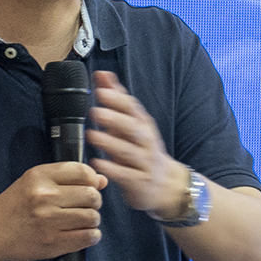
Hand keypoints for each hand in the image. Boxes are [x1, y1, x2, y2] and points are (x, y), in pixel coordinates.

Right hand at [0, 161, 105, 260]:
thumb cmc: (14, 206)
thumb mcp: (34, 182)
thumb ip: (67, 178)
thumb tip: (102, 180)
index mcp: (40, 176)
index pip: (83, 172)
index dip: (92, 179)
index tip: (90, 186)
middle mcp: (45, 196)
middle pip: (92, 195)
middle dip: (94, 201)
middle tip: (85, 206)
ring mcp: (49, 221)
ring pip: (93, 217)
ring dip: (92, 220)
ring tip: (82, 221)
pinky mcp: (53, 243)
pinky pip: (88, 237)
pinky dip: (92, 236)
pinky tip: (84, 234)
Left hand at [86, 70, 187, 215]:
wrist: (167, 185)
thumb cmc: (144, 149)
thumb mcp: (134, 123)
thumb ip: (117, 99)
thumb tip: (102, 74)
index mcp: (144, 125)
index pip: (133, 109)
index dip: (117, 99)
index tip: (101, 90)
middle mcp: (146, 142)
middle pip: (133, 128)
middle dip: (115, 119)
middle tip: (95, 111)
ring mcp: (144, 163)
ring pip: (128, 151)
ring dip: (110, 142)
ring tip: (92, 135)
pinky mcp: (140, 182)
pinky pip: (126, 176)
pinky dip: (112, 169)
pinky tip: (98, 163)